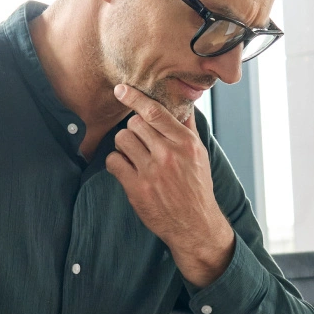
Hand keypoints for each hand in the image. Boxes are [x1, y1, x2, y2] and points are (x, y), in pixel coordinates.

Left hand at [106, 84, 234, 286]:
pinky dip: (116, 163)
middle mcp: (169, 154)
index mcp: (185, 143)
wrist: (195, 224)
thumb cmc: (196, 187)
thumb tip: (183, 102)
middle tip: (141, 141)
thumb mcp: (200, 154)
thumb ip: (188, 128)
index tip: (121, 89)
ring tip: (134, 155)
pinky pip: (114, 161)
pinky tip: (126, 169)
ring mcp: (152, 172)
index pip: (155, 112)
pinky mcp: (137, 188)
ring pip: (122, 139)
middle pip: (135, 123)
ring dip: (124, 145)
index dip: (135, 97)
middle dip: (134, 129)